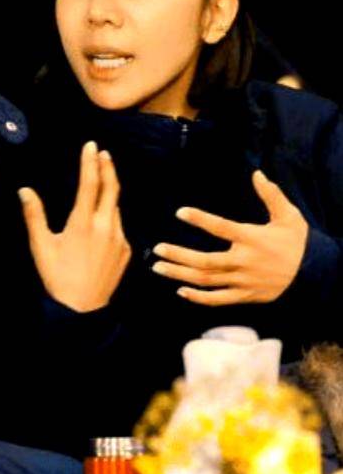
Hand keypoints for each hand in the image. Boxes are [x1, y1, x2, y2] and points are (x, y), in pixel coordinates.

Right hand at [18, 142, 130, 312]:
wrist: (81, 311)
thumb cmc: (56, 277)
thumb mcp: (41, 246)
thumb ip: (34, 215)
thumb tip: (25, 190)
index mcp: (82, 222)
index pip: (89, 183)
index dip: (90, 162)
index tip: (91, 145)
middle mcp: (105, 227)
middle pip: (111, 189)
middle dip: (108, 168)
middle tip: (103, 153)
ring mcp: (119, 238)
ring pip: (116, 208)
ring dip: (109, 192)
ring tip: (101, 182)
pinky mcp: (126, 251)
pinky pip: (119, 226)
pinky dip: (111, 216)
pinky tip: (102, 220)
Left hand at [152, 170, 308, 305]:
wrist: (315, 274)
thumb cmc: (297, 242)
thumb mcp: (288, 216)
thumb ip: (271, 195)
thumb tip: (257, 173)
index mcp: (252, 239)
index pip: (221, 227)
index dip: (200, 219)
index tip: (180, 212)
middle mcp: (244, 262)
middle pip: (206, 261)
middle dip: (179, 255)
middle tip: (157, 249)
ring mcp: (243, 281)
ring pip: (206, 281)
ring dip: (180, 274)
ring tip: (159, 267)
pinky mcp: (246, 296)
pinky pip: (218, 300)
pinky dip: (198, 298)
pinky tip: (180, 290)